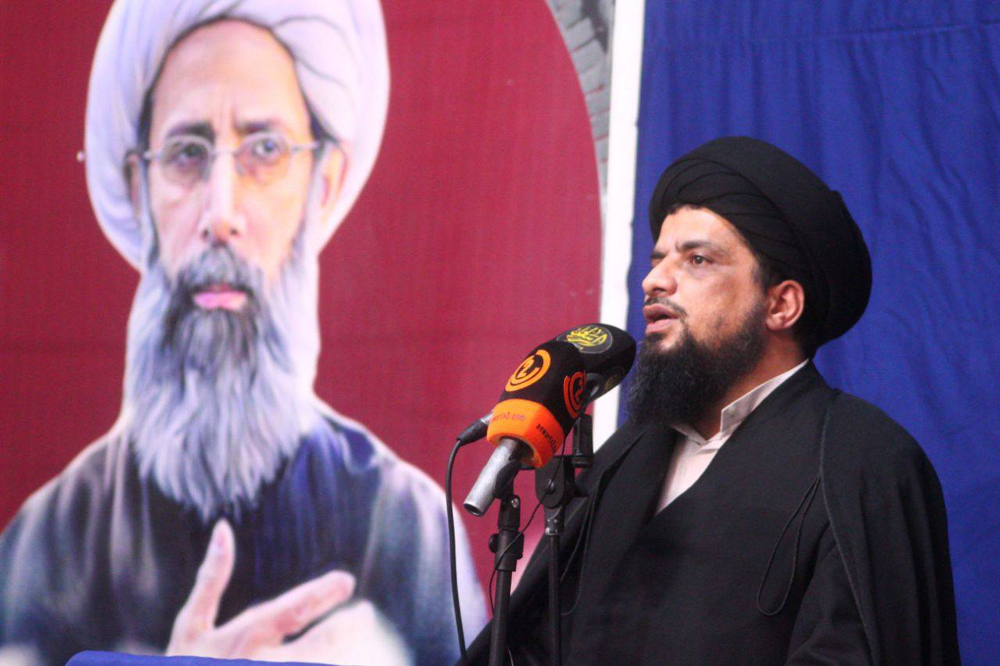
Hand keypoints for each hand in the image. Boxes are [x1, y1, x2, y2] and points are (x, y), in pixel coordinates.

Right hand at [167, 520, 403, 661]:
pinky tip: (347, 663)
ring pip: (315, 665)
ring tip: (364, 646)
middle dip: (344, 631)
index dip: (322, 595)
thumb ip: (211, 579)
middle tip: (366, 615)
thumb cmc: (185, 665)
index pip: (292, 610)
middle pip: (316, 647)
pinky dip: (326, 665)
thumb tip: (222, 528)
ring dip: (339, 657)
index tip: (347, 580)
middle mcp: (259, 660)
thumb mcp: (190, 625)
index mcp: (244, 637)